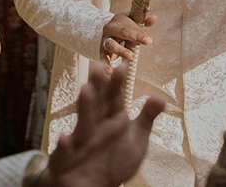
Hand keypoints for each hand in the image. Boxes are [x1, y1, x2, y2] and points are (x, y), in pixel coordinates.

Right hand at [43, 64, 165, 186]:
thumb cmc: (114, 160)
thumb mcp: (136, 139)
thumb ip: (146, 118)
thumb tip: (162, 97)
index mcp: (111, 118)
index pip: (114, 97)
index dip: (119, 82)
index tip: (125, 64)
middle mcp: (94, 125)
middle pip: (97, 104)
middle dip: (98, 86)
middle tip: (100, 66)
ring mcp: (79, 142)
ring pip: (82, 124)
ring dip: (84, 108)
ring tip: (86, 89)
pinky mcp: (65, 161)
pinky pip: (63, 154)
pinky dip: (63, 147)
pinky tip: (64, 138)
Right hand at [100, 14, 155, 73]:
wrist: (108, 30)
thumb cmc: (124, 26)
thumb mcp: (132, 21)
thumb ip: (143, 21)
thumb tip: (154, 18)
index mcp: (118, 20)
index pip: (130, 26)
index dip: (139, 33)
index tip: (149, 40)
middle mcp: (110, 29)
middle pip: (121, 32)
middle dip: (134, 37)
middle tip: (145, 43)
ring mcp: (105, 41)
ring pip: (111, 45)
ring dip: (121, 51)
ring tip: (130, 56)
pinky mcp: (102, 52)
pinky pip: (103, 58)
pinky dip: (106, 65)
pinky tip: (110, 71)